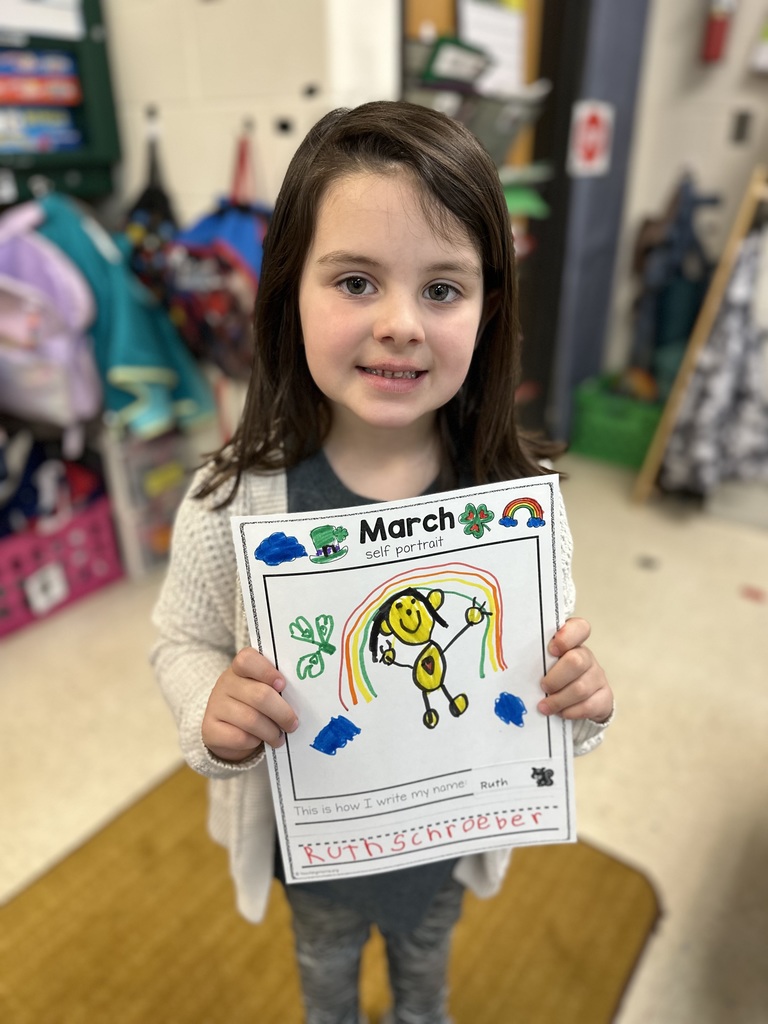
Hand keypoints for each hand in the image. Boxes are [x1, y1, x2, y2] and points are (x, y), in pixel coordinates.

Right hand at [202, 647, 298, 761]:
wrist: (225, 729)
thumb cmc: (254, 704)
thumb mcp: (262, 689)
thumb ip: (277, 688)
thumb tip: (301, 697)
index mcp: (240, 668)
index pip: (248, 660)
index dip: (267, 672)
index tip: (283, 686)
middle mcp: (225, 683)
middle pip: (259, 695)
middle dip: (282, 713)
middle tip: (293, 724)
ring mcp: (215, 705)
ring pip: (251, 720)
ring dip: (271, 732)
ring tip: (279, 737)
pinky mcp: (210, 729)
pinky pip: (239, 737)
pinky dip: (254, 742)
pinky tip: (259, 741)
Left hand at [538, 617, 612, 722]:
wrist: (579, 699)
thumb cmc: (553, 675)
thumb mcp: (544, 663)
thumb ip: (536, 658)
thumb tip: (514, 663)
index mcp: (571, 642)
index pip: (580, 628)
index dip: (567, 637)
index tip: (551, 649)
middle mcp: (586, 657)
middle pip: (577, 661)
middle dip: (556, 678)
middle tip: (543, 687)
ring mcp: (597, 676)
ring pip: (581, 688)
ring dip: (559, 700)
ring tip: (544, 707)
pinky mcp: (603, 697)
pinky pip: (589, 706)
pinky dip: (571, 711)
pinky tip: (561, 713)